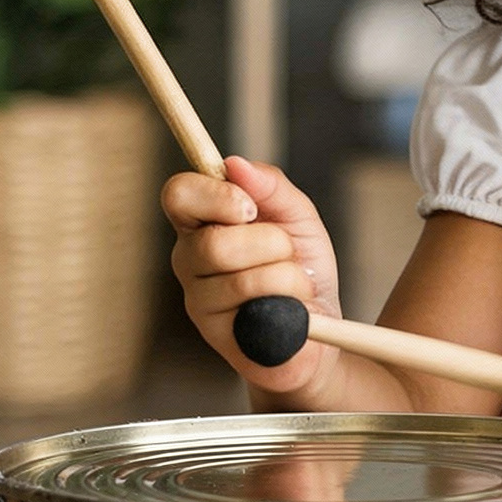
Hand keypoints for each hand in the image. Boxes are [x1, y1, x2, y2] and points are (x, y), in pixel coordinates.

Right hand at [163, 157, 341, 394]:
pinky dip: (291, 308)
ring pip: (243, 280)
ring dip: (289, 278)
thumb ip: (271, 186)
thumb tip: (236, 164)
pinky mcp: (218, 338)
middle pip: (214, 243)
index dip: (214, 195)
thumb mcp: (297, 218)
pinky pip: (258, 314)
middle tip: (287, 255)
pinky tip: (289, 313)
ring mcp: (199, 302)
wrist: (323, 331)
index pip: (178, 194)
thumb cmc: (303, 271)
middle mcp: (190, 261)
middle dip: (271, 244)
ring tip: (295, 287)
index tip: (249, 207)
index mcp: (201, 224)